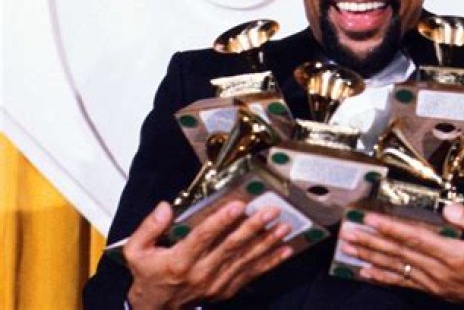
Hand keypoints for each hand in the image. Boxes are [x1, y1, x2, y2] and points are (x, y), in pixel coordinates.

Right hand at [124, 200, 292, 308]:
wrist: (156, 309)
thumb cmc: (149, 275)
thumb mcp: (136, 251)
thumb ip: (149, 227)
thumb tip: (165, 207)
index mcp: (180, 261)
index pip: (203, 237)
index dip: (221, 221)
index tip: (238, 205)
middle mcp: (201, 273)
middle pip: (231, 247)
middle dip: (253, 227)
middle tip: (271, 211)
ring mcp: (216, 283)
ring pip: (245, 260)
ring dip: (267, 243)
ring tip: (283, 227)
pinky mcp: (226, 290)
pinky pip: (251, 274)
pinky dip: (269, 262)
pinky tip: (285, 250)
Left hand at [339, 203, 463, 308]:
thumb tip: (447, 208)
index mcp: (454, 254)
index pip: (415, 238)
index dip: (390, 228)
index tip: (369, 219)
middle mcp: (439, 270)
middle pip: (398, 253)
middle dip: (371, 241)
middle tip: (348, 231)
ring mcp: (434, 282)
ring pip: (396, 267)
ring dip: (371, 257)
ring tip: (349, 247)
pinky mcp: (434, 290)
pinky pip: (403, 283)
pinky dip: (383, 277)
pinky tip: (366, 272)